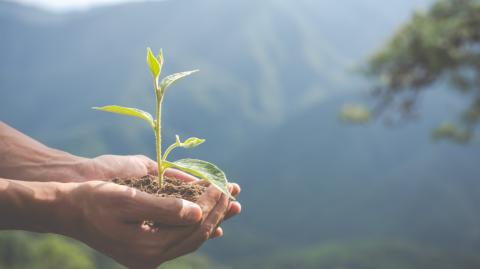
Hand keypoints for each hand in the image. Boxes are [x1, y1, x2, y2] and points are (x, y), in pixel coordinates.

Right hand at [62, 180, 231, 268]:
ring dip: (211, 219)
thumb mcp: (128, 200)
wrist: (67, 211)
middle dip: (218, 212)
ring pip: (191, 239)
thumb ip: (164, 208)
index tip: (224, 184)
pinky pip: (179, 241)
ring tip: (231, 205)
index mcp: (148, 247)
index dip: (212, 204)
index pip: (194, 226)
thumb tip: (197, 212)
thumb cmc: (94, 200)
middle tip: (234, 192)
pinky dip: (196, 230)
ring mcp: (148, 257)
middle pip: (197, 235)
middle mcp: (151, 257)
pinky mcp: (145, 250)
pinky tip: (211, 225)